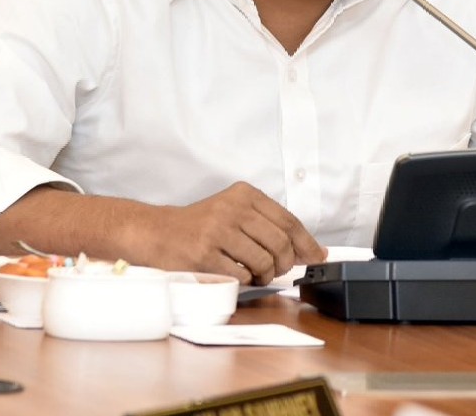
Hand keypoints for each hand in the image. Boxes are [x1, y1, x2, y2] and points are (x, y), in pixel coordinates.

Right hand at [140, 182, 326, 284]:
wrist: (158, 232)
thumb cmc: (201, 225)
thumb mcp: (234, 211)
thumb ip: (268, 225)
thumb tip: (308, 249)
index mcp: (245, 195)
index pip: (288, 220)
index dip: (306, 242)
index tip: (317, 256)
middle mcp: (233, 209)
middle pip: (280, 243)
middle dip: (285, 263)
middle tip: (277, 270)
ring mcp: (218, 231)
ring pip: (263, 261)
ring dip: (265, 275)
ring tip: (257, 274)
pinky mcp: (204, 254)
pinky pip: (241, 275)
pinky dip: (245, 280)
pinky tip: (237, 274)